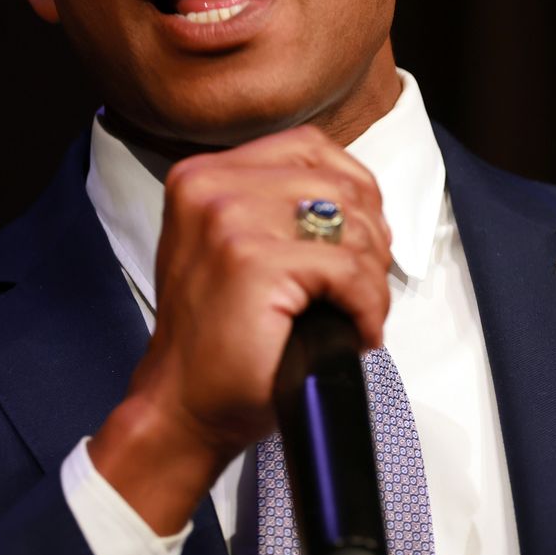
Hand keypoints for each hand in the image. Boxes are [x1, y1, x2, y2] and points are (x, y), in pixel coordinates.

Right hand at [89, 125, 393, 532]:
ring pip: (353, 226)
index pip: (311, 147)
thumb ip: (282, 206)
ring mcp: (229, 220)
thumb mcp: (237, 247)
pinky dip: (368, 306)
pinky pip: (349, 270)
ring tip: (357, 314)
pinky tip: (356, 331)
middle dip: (371, 241)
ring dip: (372, 278)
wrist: (183, 407)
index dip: (354, 192)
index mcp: (205, 175)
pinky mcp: (253, 263)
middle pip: (341, 185)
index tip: (358, 242)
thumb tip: (365, 200)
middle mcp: (210, 186)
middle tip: (361, 289)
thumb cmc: (221, 339)